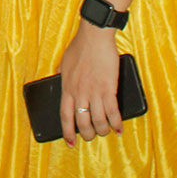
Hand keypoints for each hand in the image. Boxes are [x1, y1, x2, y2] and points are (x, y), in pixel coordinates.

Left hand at [57, 23, 122, 143]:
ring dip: (103, 130)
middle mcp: (79, 93)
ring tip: (106, 132)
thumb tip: (57, 77)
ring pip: (98, 120)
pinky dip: (116, 123)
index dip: (68, 131)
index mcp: (67, 87)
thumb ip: (61, 73)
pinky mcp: (108, 88)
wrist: (94, 36)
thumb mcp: (64, 61)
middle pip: (82, 122)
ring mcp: (94, 91)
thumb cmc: (80, 45)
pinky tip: (119, 128)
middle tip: (91, 137)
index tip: (70, 141)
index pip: (64, 116)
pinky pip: (112, 112)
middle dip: (87, 134)